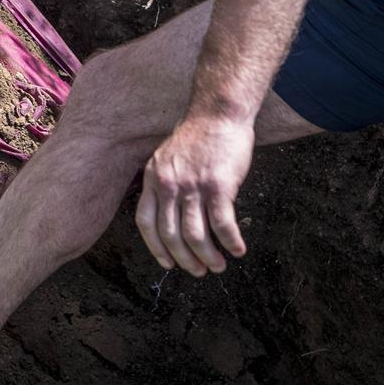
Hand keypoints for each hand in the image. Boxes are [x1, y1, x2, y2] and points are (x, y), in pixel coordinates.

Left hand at [135, 114, 254, 276]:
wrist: (218, 113)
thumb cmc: (198, 137)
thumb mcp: (168, 159)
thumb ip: (166, 185)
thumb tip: (172, 217)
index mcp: (153, 178)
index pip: (146, 222)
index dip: (156, 247)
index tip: (167, 263)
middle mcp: (168, 184)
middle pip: (171, 234)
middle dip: (185, 259)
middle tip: (198, 271)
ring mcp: (192, 185)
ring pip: (195, 235)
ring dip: (208, 256)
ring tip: (218, 266)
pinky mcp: (218, 185)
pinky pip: (222, 224)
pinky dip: (230, 242)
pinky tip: (237, 250)